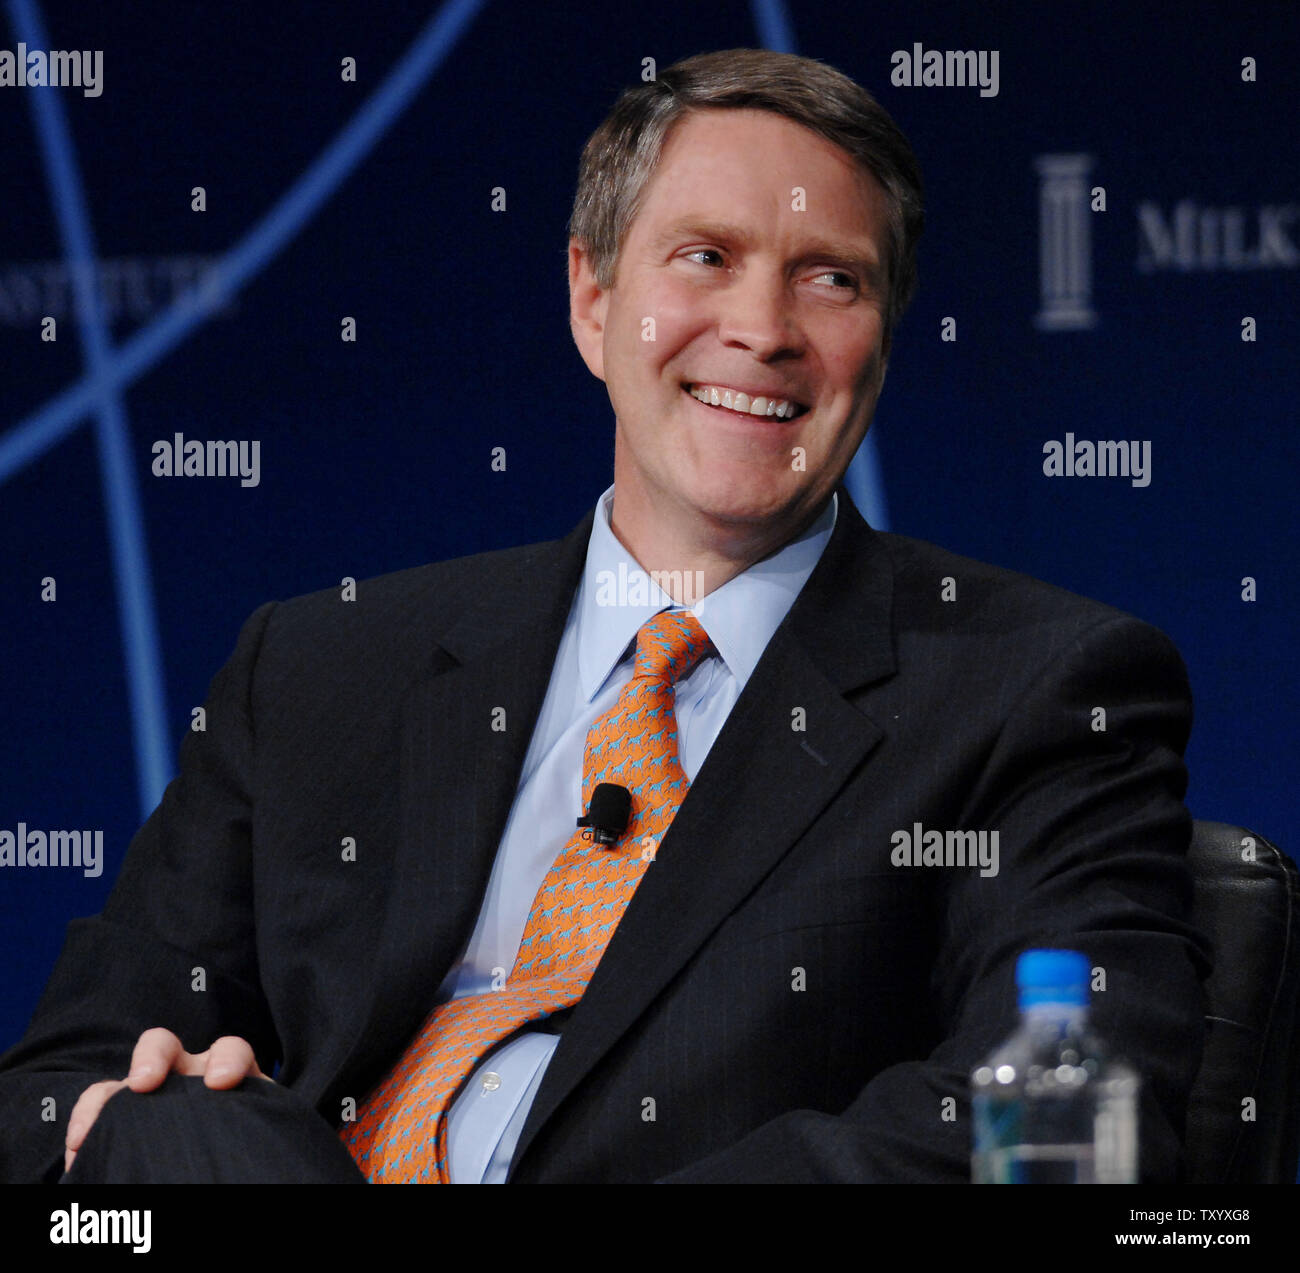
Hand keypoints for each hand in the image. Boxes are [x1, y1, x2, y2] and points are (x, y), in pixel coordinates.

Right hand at [64, 1027, 270, 1173]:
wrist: (227, 1159)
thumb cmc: (246, 1140)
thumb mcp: (253, 1130)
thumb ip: (250, 1129)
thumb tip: (245, 1156)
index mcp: (229, 1073)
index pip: (231, 1050)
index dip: (228, 1060)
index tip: (220, 1082)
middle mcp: (187, 1075)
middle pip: (165, 1047)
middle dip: (152, 1058)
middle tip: (143, 1083)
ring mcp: (154, 1091)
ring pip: (119, 1080)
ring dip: (103, 1098)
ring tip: (87, 1131)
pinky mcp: (126, 1114)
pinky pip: (97, 1108)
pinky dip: (84, 1127)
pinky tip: (78, 1156)